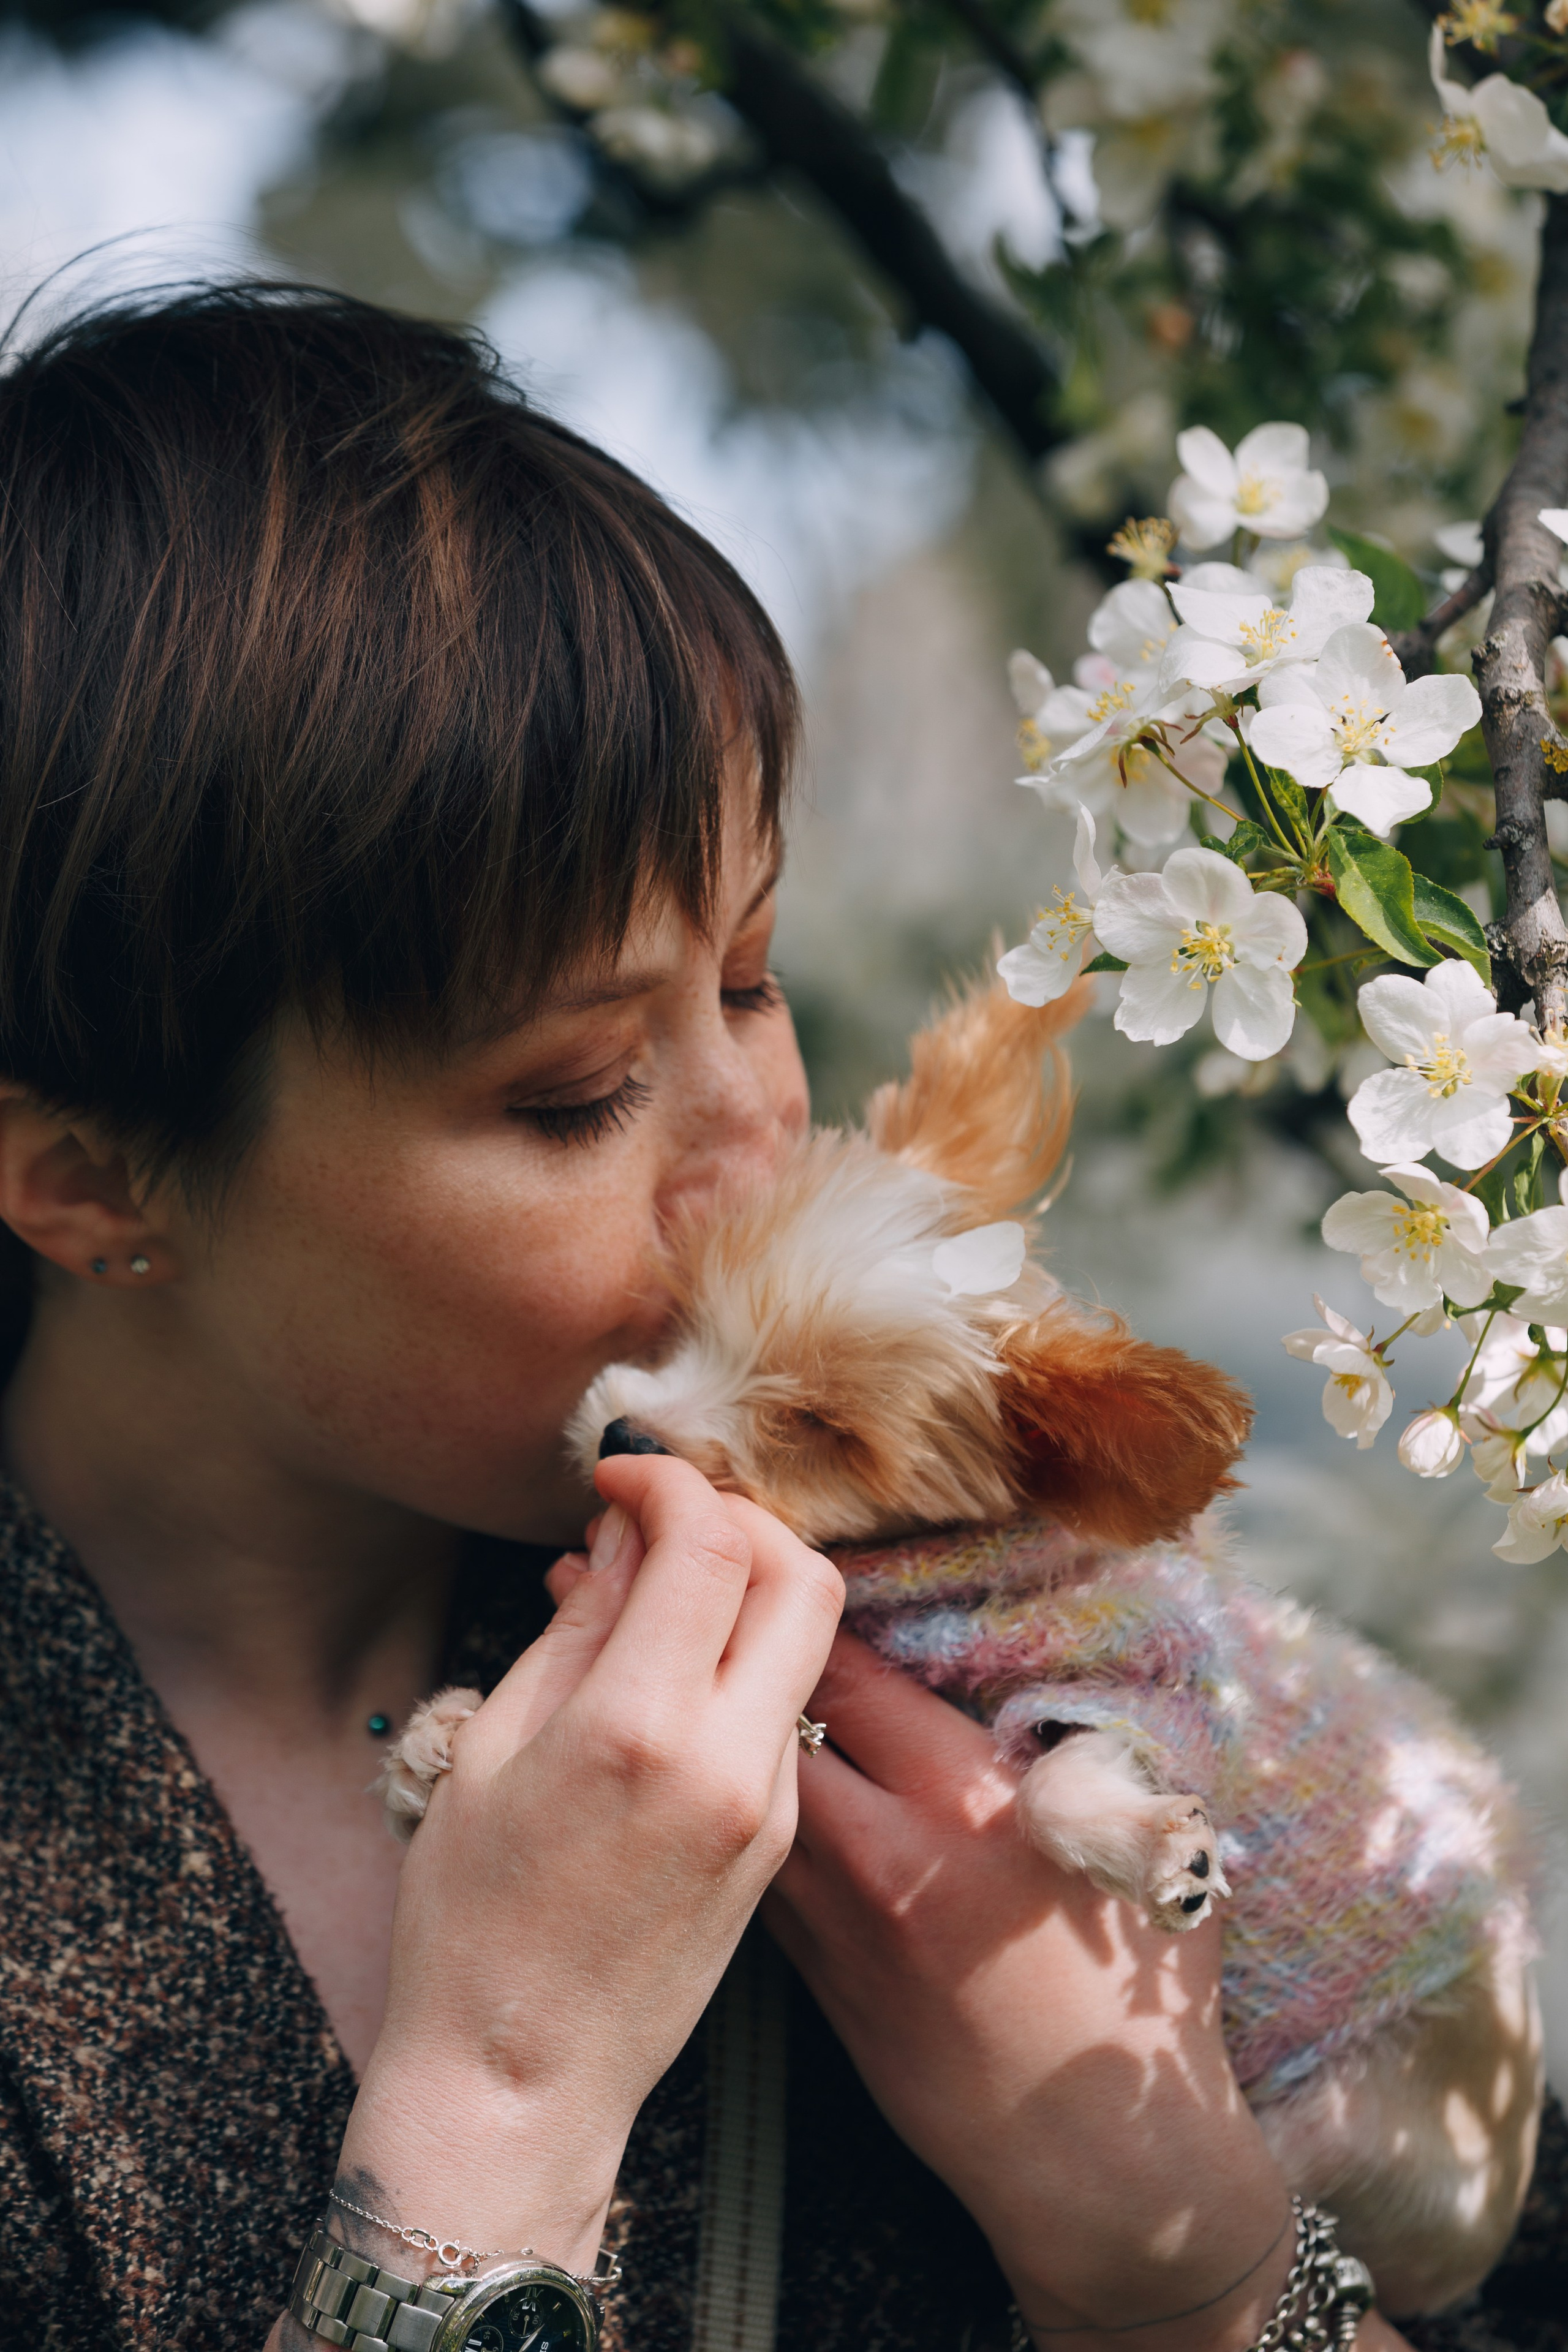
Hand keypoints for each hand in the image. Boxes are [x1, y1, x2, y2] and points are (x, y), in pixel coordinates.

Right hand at [340, 1456, 842, 2276]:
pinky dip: (743, 1658)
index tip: (619, 1475)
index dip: (667, 1481)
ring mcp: (767, 1803)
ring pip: (805, 1638)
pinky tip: (669, 1669)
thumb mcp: (494, 1749)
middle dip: (736, 1518)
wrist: (521, 2078)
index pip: (707, 1544)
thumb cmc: (471, 1920)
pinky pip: (785, 1708)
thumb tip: (622, 1534)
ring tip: (655, 1590)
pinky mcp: (777, 1839)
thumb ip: (578, 1628)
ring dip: (746, 1585)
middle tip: (662, 1520)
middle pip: (799, 1574)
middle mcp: (727, 1759)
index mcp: (639, 1728)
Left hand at [766, 1632, 1321, 2351]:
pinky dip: (751, 1824)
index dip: (811, 1613)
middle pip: (774, 1725)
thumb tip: (1049, 1671)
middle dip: (752, 1668)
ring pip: (751, 1797)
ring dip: (736, 1742)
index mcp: (974, 1805)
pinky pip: (763, 1874)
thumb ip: (1095, 1750)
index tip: (796, 1574)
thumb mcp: (1151, 1850)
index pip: (851, 1675)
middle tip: (740, 1619)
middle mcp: (889, 1855)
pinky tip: (754, 1796)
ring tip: (726, 1690)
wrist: (1099, 2169)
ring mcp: (839, 1926)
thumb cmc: (1140, 2001)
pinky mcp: (816, 1984)